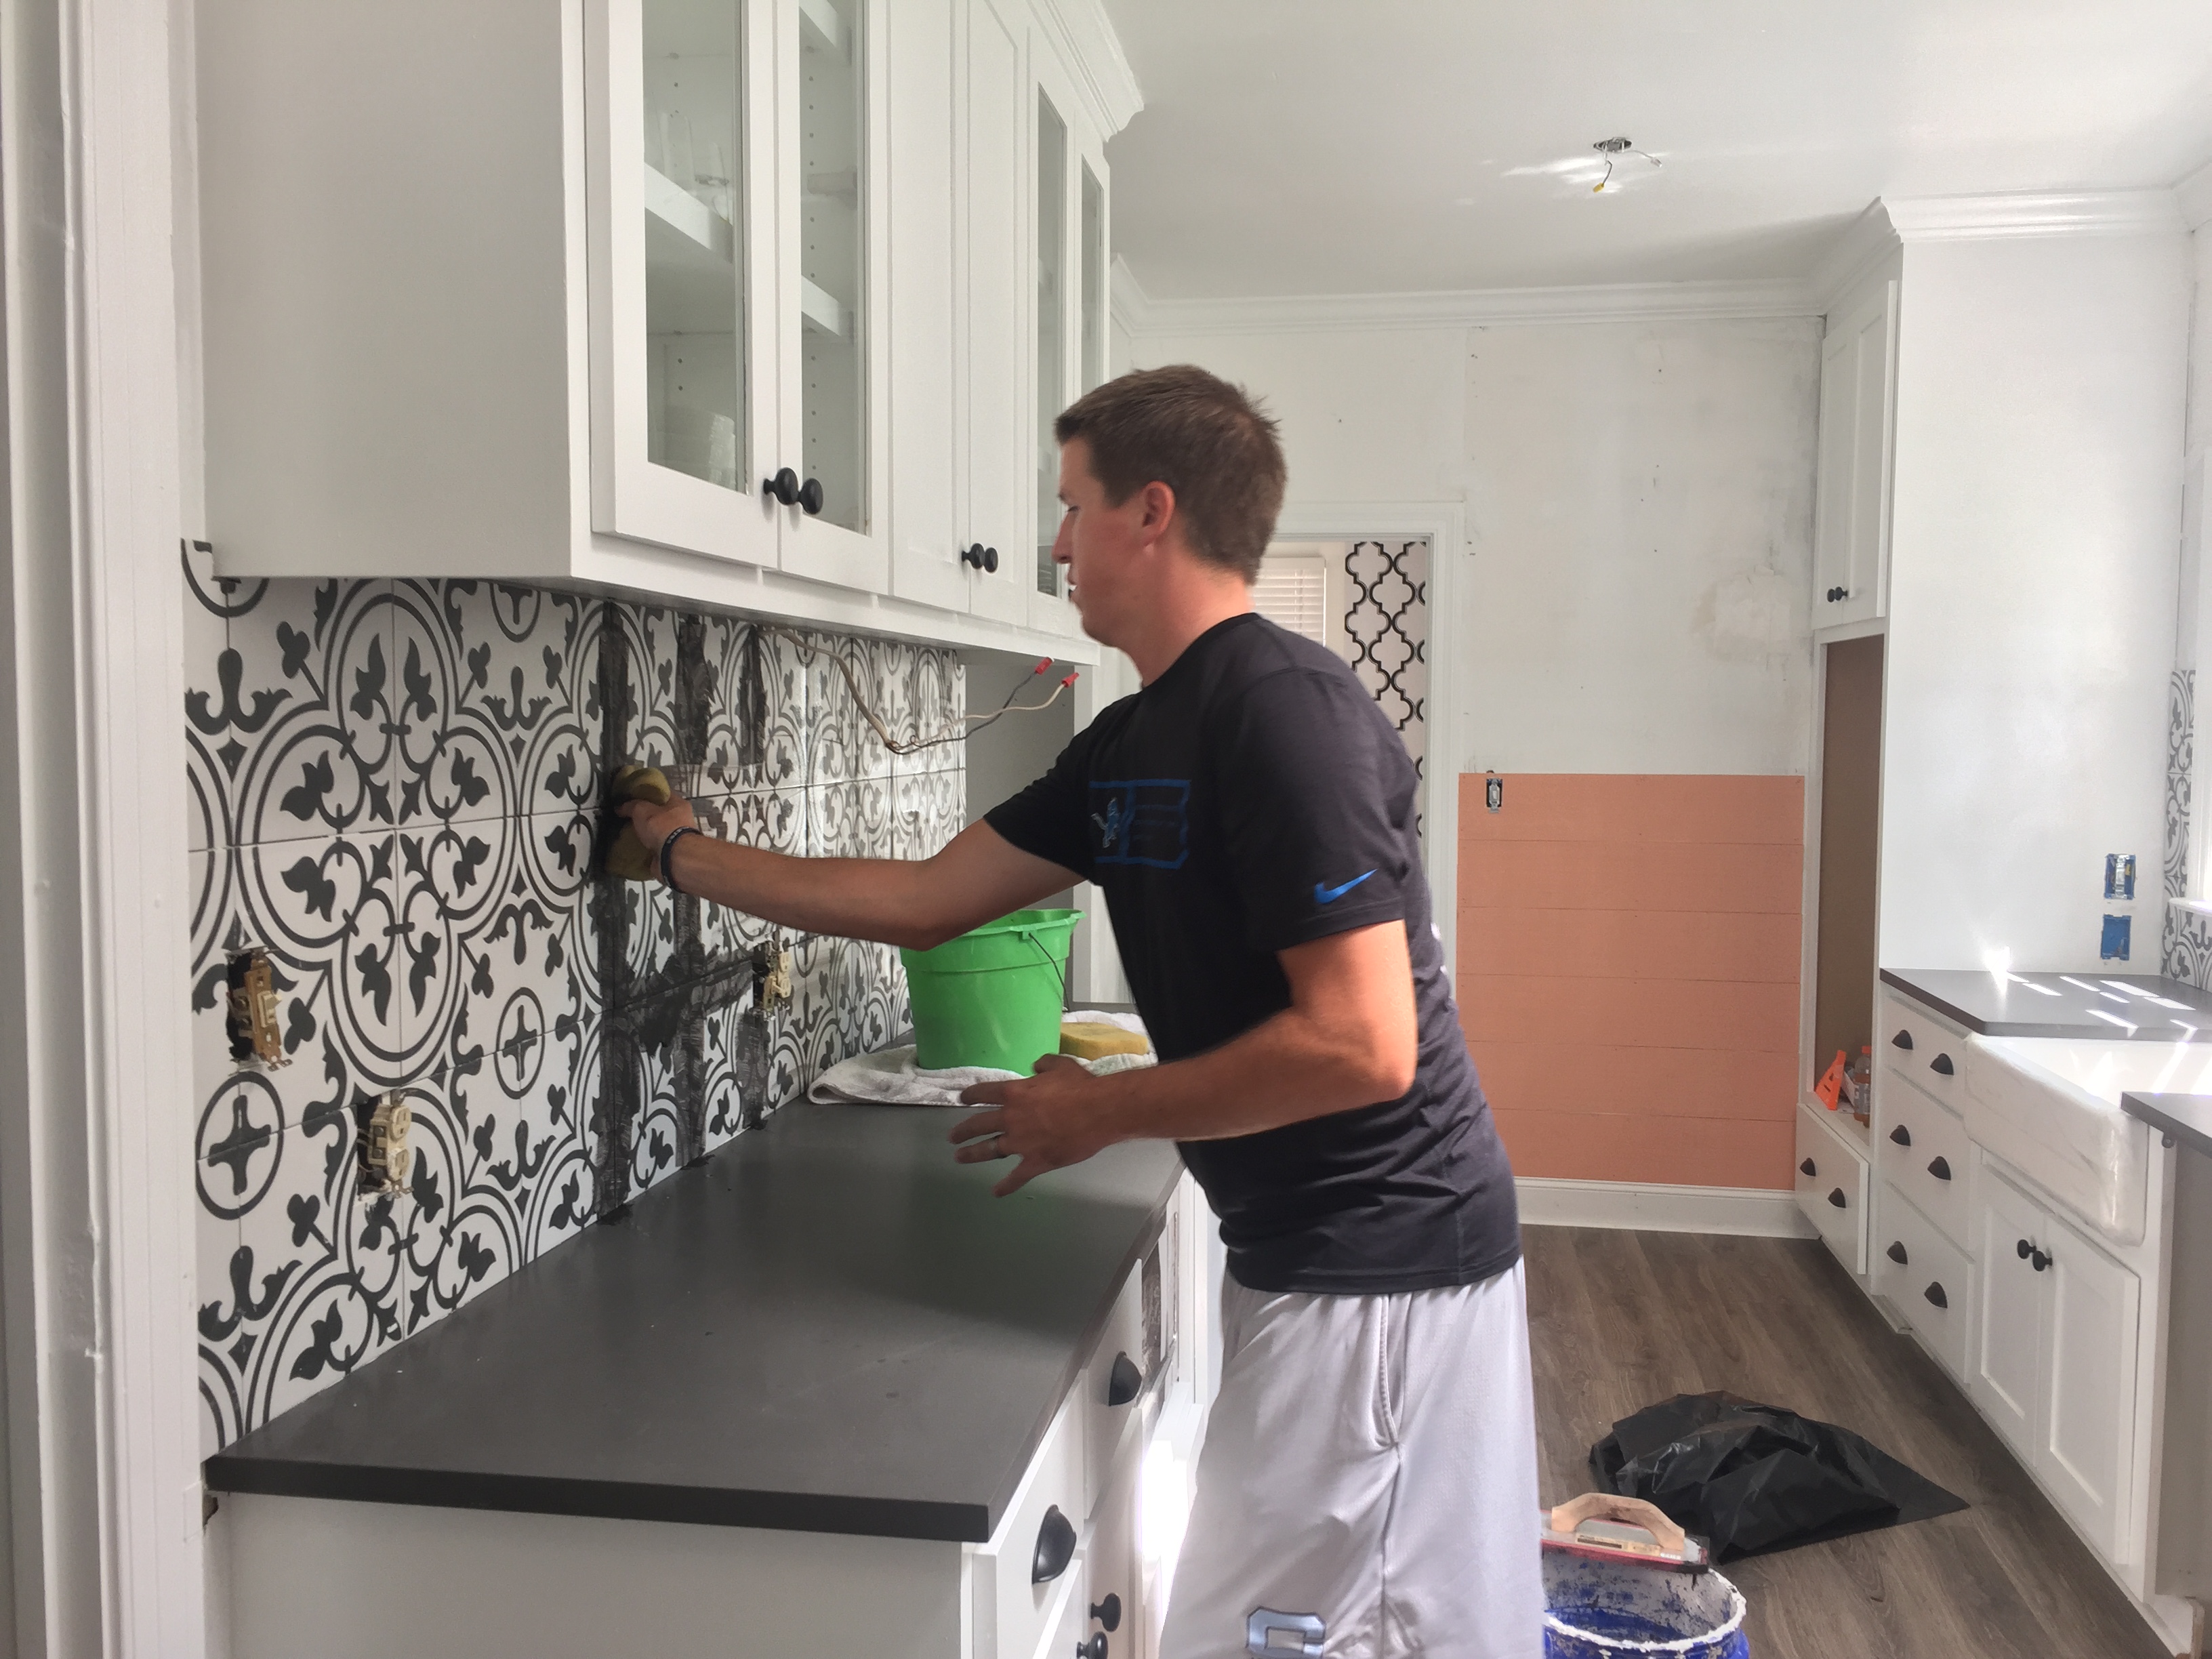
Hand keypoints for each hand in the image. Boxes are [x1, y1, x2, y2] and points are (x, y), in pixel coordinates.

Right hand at [617, 792, 697, 877]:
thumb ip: (631, 806)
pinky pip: (654, 849)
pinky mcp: (671, 854)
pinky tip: (632, 849)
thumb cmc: (663, 827)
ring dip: (644, 835)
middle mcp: (681, 820)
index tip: (633, 797)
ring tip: (626, 834)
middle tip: (628, 817)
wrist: (674, 857)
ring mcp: (677, 838)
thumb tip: (620, 807)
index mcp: (679, 804)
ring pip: (657, 833)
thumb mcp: (642, 809)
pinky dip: (644, 850)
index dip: (647, 794)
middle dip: (644, 817)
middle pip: (659, 815)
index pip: (663, 794)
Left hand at [949, 1054, 1114, 1196]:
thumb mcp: (1060, 1065)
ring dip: (973, 1154)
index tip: (963, 1099)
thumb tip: (1036, 1066)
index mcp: (1014, 1093)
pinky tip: (996, 1192)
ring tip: (960, 1157)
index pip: (984, 1093)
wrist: (1098, 1112)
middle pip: (979, 1124)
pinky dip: (1006, 1186)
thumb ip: (1044, 1064)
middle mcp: (1011, 1118)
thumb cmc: (1080, 1086)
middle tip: (951, 1136)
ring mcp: (1020, 1143)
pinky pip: (1016, 1177)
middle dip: (963, 1130)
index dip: (971, 1095)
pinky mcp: (1035, 1162)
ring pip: (990, 1150)